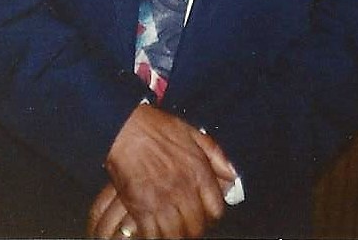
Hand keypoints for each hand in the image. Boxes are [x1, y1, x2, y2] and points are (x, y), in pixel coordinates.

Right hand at [90, 103, 236, 238]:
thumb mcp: (193, 133)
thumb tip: (232, 175)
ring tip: (170, 228)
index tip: (203, 212)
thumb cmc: (158, 128)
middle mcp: (184, 190)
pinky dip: (154, 236)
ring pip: (176, 235)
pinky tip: (153, 228)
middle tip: (185, 223)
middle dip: (193, 228)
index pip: (216, 209)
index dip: (211, 214)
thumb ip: (216, 154)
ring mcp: (162, 201)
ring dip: (174, 234)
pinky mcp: (141, 208)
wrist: (125, 127)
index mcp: (199, 172)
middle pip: (196, 227)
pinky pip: (152, 235)